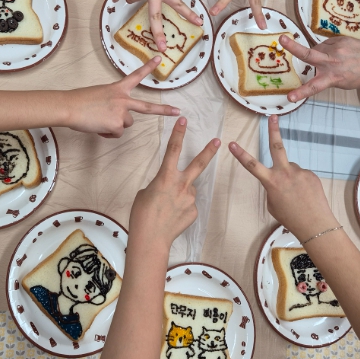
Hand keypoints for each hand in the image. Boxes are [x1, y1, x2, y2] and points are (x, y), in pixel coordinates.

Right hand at [65, 56, 179, 137]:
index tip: (159, 59)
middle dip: (164, 110)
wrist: (70, 107)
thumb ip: (112, 102)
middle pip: (147, 107)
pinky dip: (107, 133)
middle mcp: (123, 99)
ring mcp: (122, 112)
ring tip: (99, 119)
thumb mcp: (100, 94)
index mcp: (118, 88)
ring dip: (115, 125)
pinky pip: (116, 133)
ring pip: (126, 124)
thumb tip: (115, 117)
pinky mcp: (117, 124)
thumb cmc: (79, 101)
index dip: (148, 67)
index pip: (136, 76)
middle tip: (178, 111)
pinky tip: (97, 126)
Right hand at [128, 118, 219, 249]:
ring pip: (188, 190)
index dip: (178, 133)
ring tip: (167, 208)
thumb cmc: (142, 215)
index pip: (173, 149)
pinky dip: (181, 209)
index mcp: (165, 177)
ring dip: (180, 194)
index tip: (184, 120)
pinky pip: (188, 206)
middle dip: (209, 151)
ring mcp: (190, 199)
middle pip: (198, 164)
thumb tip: (170, 188)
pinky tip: (172, 217)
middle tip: (218, 141)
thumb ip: (161, 185)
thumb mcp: (146, 193)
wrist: (151, 238)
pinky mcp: (194, 211)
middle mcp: (181, 185)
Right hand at [229, 115, 335, 241]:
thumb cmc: (290, 217)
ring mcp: (299, 172)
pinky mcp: (311, 174)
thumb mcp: (272, 204)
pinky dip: (301, 183)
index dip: (240, 154)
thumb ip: (272, 187)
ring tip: (297, 194)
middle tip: (273, 116)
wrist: (315, 224)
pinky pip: (302, 175)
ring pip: (291, 169)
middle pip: (277, 147)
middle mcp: (284, 173)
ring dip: (291, 177)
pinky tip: (305, 194)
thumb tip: (279, 176)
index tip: (231, 143)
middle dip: (274, 130)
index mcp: (271, 182)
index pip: (251, 166)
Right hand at [279, 34, 359, 102]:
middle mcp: (332, 62)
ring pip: (317, 48)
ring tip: (331, 57)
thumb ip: (328, 74)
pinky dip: (328, 48)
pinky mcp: (341, 39)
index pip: (314, 87)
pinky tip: (338, 52)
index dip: (301, 92)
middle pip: (309, 54)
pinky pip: (327, 43)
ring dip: (318, 52)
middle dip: (293, 47)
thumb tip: (316, 64)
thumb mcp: (344, 82)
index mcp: (333, 77)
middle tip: (281, 39)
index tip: (290, 97)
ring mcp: (337, 48)